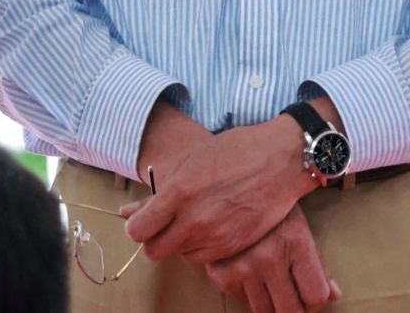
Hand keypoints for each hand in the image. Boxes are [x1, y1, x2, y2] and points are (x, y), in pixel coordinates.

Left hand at [122, 116, 314, 264]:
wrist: (281, 160)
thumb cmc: (235, 151)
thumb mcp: (190, 160)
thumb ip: (158, 191)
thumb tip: (128, 211)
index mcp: (178, 192)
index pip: (138, 231)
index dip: (137, 226)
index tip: (145, 220)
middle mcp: (194, 219)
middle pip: (154, 251)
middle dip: (155, 239)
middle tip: (166, 224)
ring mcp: (215, 236)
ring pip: (179, 256)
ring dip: (181, 243)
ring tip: (195, 220)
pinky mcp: (233, 247)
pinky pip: (204, 259)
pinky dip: (202, 248)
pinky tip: (212, 226)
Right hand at [204, 204, 341, 312]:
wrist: (227, 192)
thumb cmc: (271, 211)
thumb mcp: (299, 228)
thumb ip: (318, 265)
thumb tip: (334, 296)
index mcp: (295, 241)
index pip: (316, 296)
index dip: (316, 300)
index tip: (310, 295)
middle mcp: (268, 257)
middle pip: (291, 312)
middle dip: (295, 308)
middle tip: (292, 296)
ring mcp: (243, 268)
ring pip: (265, 311)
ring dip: (271, 302)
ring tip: (270, 280)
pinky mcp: (221, 275)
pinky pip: (242, 302)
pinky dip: (249, 294)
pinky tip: (249, 273)